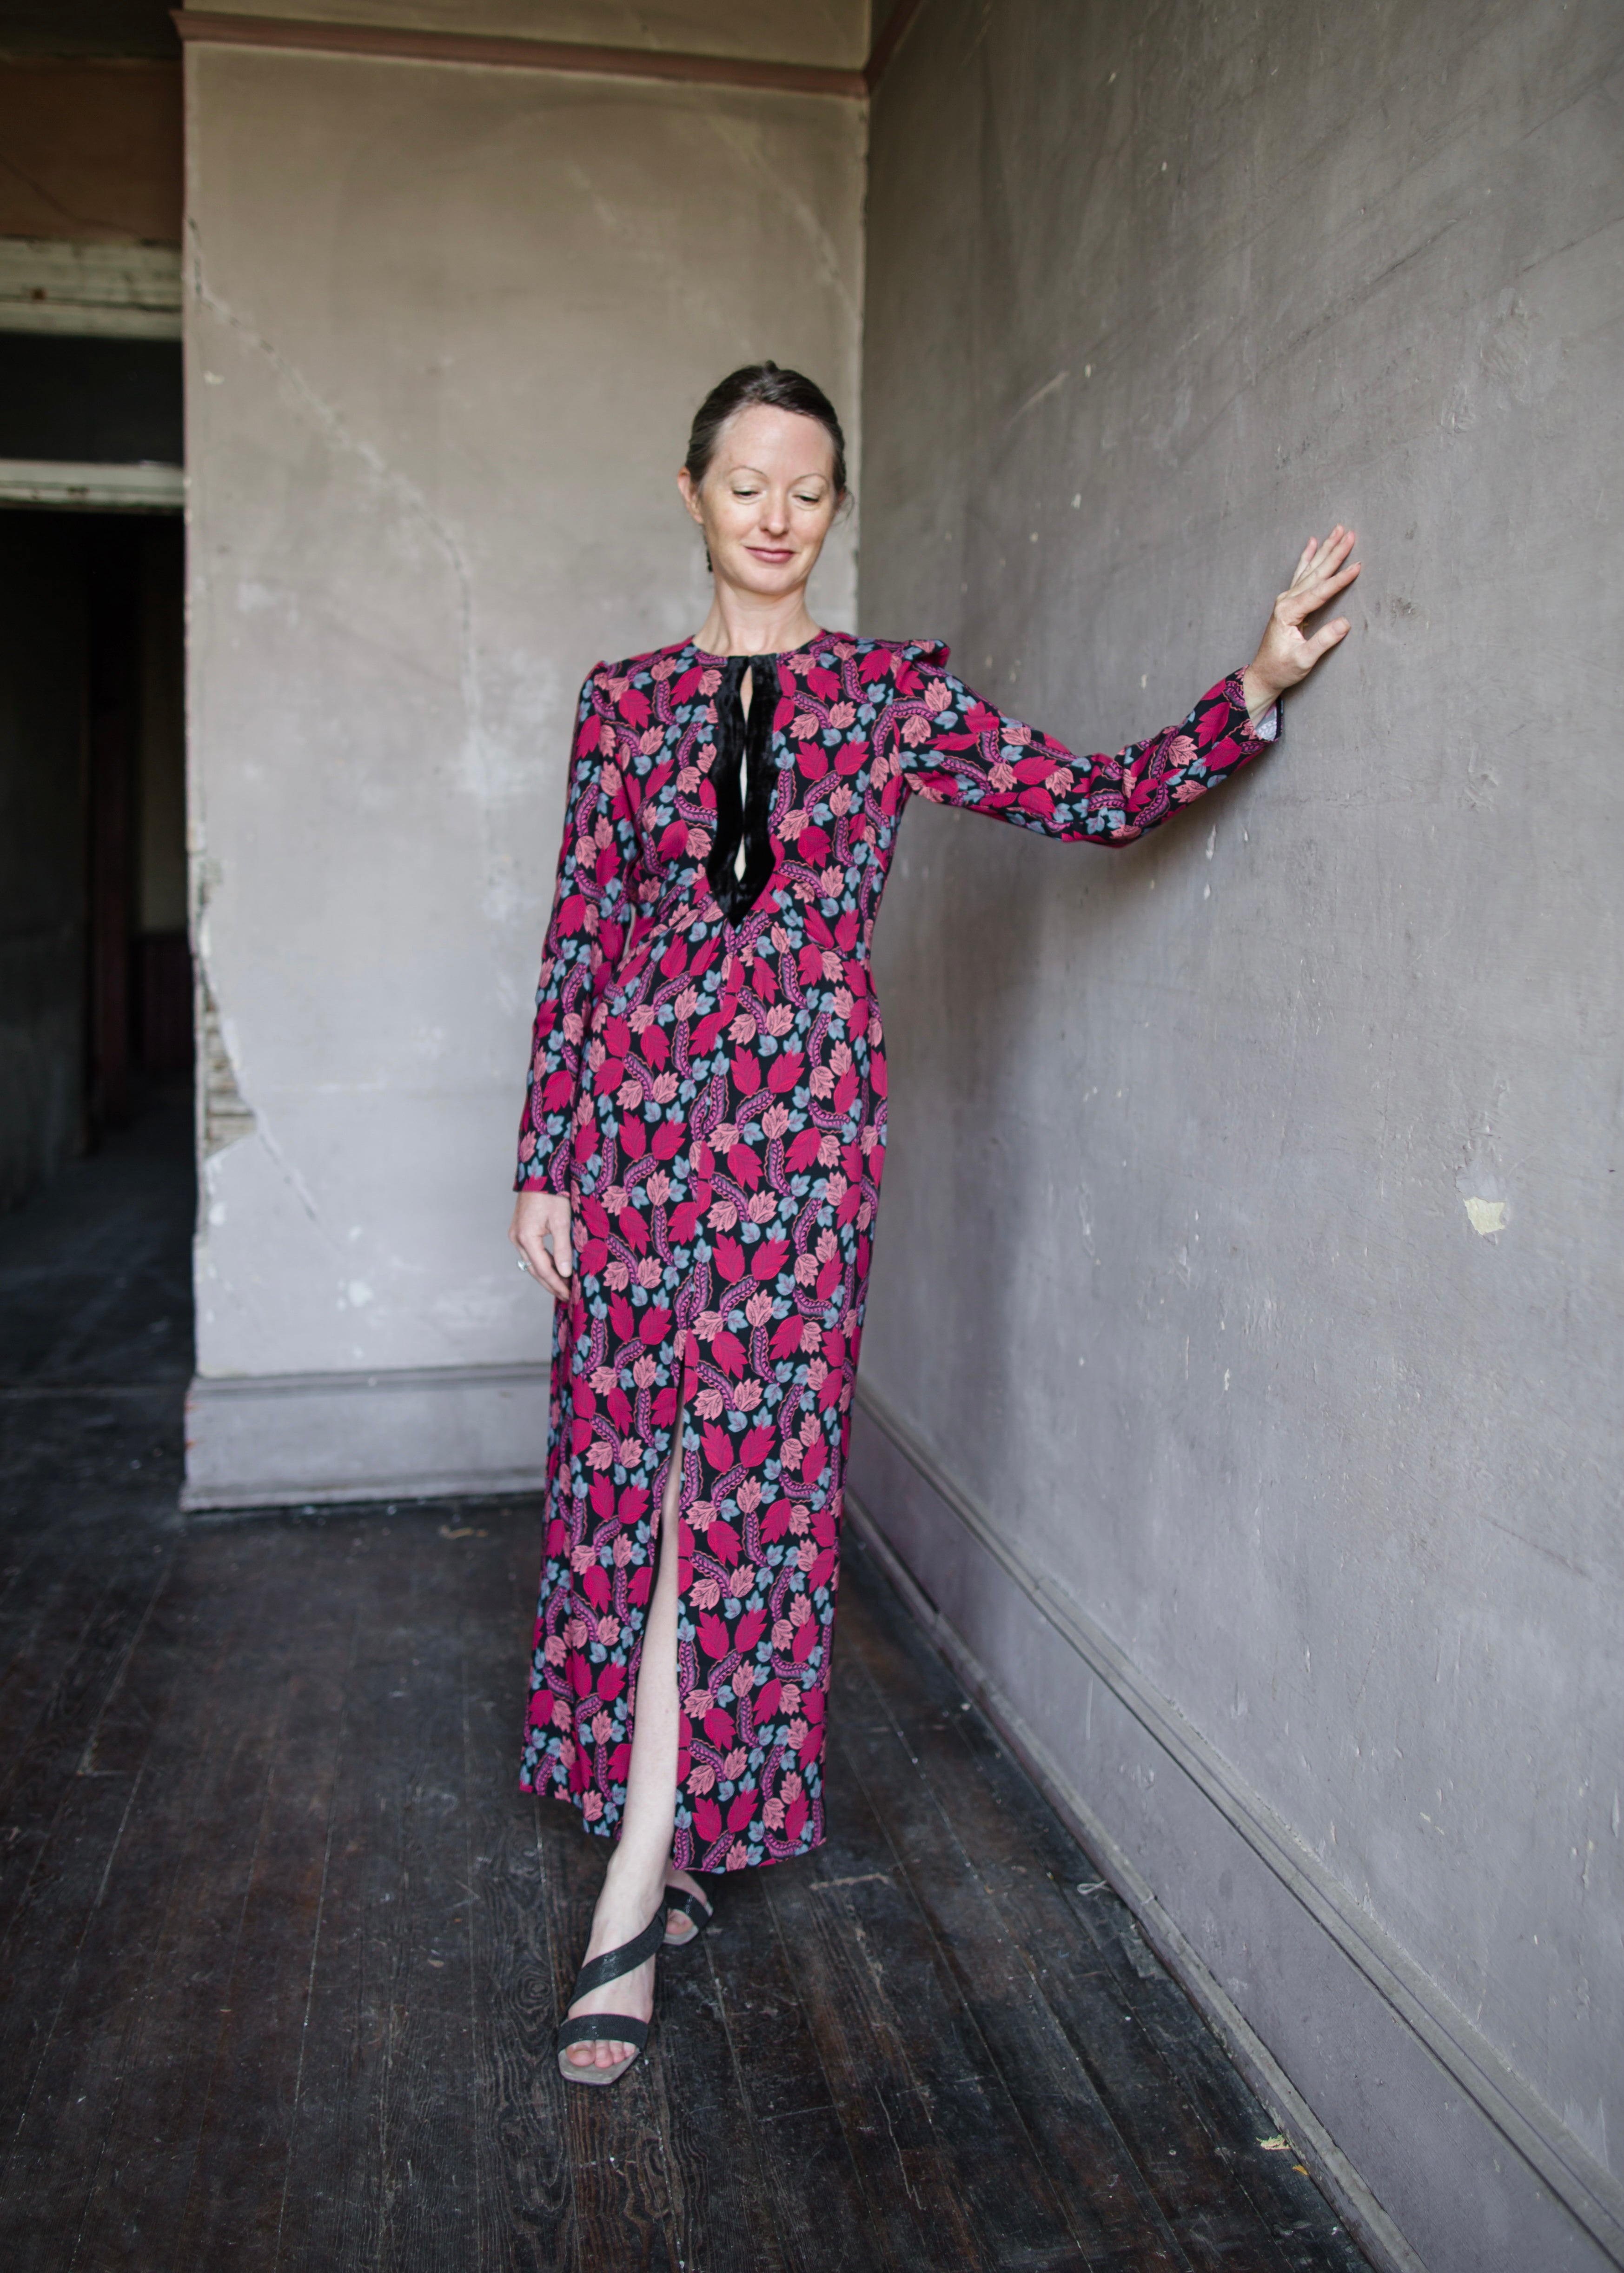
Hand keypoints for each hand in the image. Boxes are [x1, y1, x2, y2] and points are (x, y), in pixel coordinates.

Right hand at [509, 1189, 573, 1302]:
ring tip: (563, 1287)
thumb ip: (562, 1249)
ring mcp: (516, 1234)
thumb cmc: (552, 1193)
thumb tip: (564, 1274)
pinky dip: (543, 1262)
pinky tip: (555, 1268)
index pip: (543, 1269)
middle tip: (567, 1297)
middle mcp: (517, 1238)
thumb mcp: (562, 1221)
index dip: (557, 1284)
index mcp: (526, 1237)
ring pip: (532, 1262)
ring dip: (547, 1275)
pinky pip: (531, 1253)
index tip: (569, 1295)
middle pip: (535, 1269)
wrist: (540, 1171)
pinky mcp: (520, 1229)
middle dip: (551, 1284)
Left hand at [1242, 527, 1360, 715]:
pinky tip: (1312, 542)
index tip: (1358, 566)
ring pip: (1310, 569)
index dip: (1340, 579)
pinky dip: (1308, 558)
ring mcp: (1286, 600)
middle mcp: (1286, 601)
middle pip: (1315, 573)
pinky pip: (1301, 574)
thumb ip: (1323, 641)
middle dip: (1334, 552)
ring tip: (1338, 530)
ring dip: (1325, 549)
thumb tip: (1345, 623)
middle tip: (1350, 534)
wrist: (1263, 675)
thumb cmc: (1281, 669)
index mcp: (1288, 613)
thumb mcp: (1304, 660)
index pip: (1320, 592)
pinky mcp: (1288, 602)